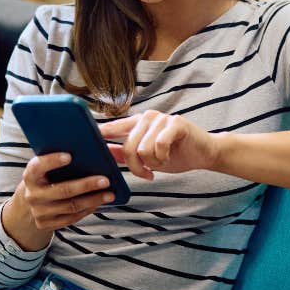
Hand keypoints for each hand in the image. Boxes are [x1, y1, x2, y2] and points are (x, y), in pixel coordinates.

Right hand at [15, 152, 114, 233]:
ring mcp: (38, 212)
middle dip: (86, 185)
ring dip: (93, 200)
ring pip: (70, 206)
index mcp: (30, 175)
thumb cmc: (45, 177)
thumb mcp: (46, 167)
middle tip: (105, 180)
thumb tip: (89, 146)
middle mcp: (32, 195)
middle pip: (62, 190)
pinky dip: (86, 210)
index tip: (69, 155)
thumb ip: (60, 158)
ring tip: (109, 194)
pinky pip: (70, 218)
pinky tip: (98, 203)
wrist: (30, 202)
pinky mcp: (45, 224)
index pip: (38, 166)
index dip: (52, 161)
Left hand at [98, 110, 218, 180]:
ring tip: (162, 161)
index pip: (113, 127)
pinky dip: (163, 157)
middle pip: (128, 146)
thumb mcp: (146, 157)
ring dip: (153, 163)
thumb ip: (124, 153)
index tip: (85, 138)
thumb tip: (102, 153)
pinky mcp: (176, 122)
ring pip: (144, 149)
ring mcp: (161, 118)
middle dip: (137, 166)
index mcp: (137, 123)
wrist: (204, 153)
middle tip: (148, 172)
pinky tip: (168, 157)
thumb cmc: (175, 154)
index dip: (100, 133)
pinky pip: (159, 145)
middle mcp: (147, 117)